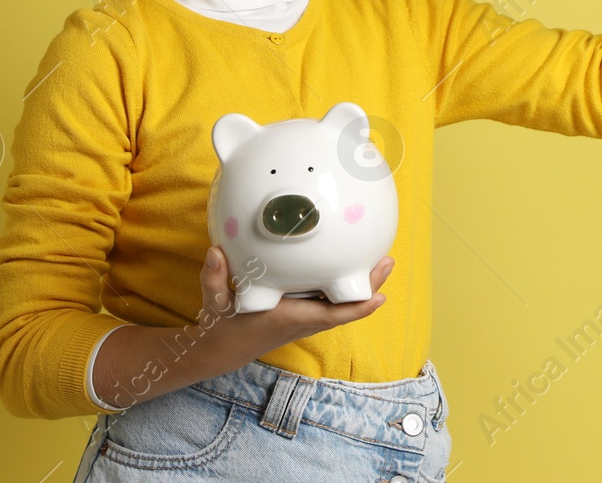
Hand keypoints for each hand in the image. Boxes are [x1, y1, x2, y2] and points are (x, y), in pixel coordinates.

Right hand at [199, 245, 393, 362]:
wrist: (223, 349)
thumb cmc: (222, 326)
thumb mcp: (214, 303)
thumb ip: (213, 278)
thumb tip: (215, 252)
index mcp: (288, 318)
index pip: (329, 316)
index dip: (356, 309)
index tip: (380, 298)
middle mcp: (303, 320)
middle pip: (345, 306)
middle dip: (369, 286)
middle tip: (388, 261)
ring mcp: (306, 317)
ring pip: (342, 303)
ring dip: (363, 284)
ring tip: (382, 259)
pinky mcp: (304, 312)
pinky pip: (332, 300)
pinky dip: (346, 285)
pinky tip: (356, 265)